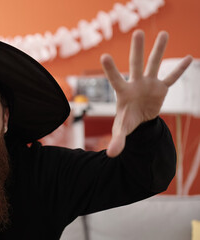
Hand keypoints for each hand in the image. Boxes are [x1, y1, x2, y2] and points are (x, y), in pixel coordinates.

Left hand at [101, 30, 191, 157]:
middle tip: (137, 33)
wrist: (138, 120)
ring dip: (159, 50)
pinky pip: (172, 78)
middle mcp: (135, 83)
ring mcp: (149, 84)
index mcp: (123, 92)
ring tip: (163, 34)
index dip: (111, 69)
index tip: (104, 56)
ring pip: (155, 64)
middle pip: (136, 64)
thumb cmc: (126, 121)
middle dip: (137, 50)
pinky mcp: (161, 88)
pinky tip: (188, 58)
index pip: (115, 79)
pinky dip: (179, 69)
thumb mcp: (121, 131)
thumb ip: (117, 140)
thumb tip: (111, 155)